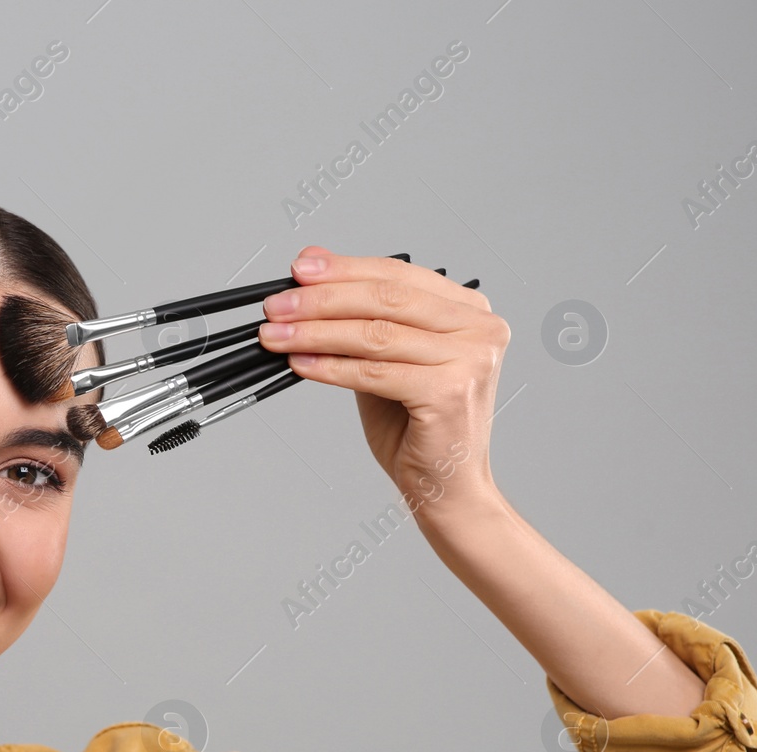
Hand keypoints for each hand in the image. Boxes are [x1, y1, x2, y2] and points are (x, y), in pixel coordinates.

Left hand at [256, 246, 509, 513]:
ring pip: (377, 334)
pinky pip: (375, 372)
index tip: (298, 269)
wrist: (446, 485)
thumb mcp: (381, 356)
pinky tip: (301, 364)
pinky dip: (331, 367)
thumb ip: (354, 311)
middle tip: (278, 306)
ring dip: (316, 333)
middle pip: (386, 300)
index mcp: (468, 310)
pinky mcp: (451, 392)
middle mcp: (479, 328)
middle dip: (322, 300)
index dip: (343, 269)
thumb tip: (313, 261)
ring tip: (278, 336)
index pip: (397, 275)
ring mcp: (471, 359)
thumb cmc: (417, 424)